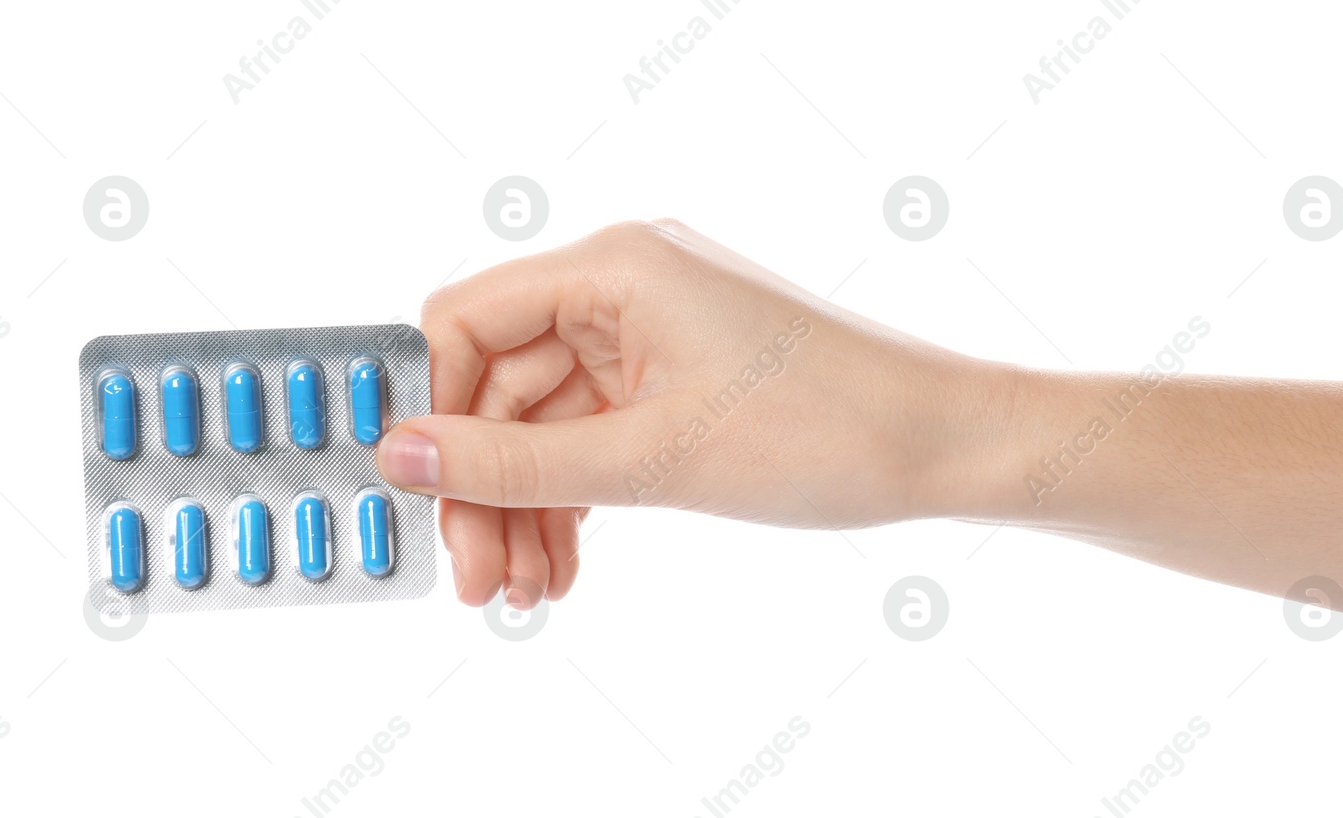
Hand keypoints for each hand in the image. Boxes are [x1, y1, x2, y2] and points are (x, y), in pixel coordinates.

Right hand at [375, 220, 1018, 605]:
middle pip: (501, 386)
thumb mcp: (653, 456)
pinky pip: (594, 438)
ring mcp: (652, 336)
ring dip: (528, 509)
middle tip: (479, 581)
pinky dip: (575, 500)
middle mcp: (624, 288)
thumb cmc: (824, 429)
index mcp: (614, 266)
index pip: (466, 321)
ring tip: (525, 594)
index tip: (416, 496)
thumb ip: (517, 460)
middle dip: (486, 489)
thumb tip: (400, 456)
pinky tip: (565, 568)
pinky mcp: (676, 380)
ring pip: (545, 425)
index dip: (429, 410)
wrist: (942, 445)